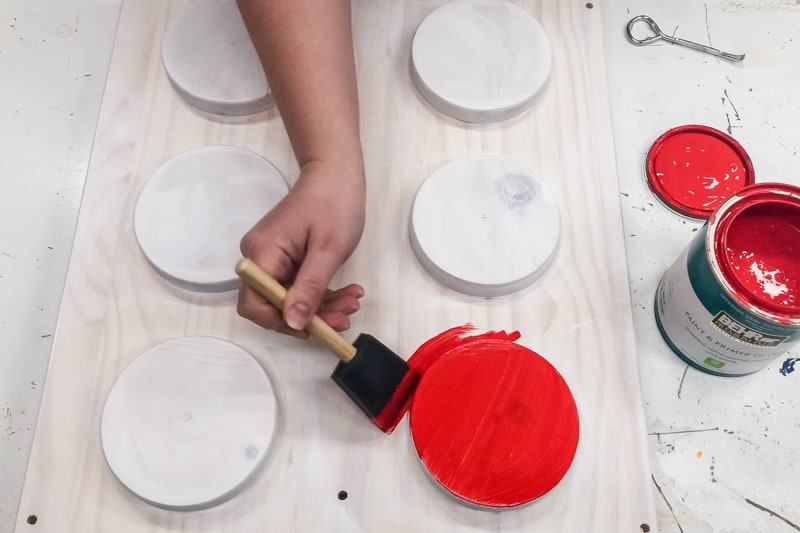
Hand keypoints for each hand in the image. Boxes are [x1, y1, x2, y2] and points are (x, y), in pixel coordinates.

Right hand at [237, 161, 365, 337]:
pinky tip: (347, 292)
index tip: (314, 328)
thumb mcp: (327, 250)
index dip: (281, 322)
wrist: (336, 173)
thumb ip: (310, 288)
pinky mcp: (286, 258)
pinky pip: (299, 285)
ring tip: (352, 302)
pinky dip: (322, 293)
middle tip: (343, 318)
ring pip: (292, 297)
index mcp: (262, 253)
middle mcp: (260, 257)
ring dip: (323, 306)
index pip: (255, 304)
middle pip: (274, 304)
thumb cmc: (333, 201)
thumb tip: (293, 322)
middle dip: (310, 316)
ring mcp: (273, 257)